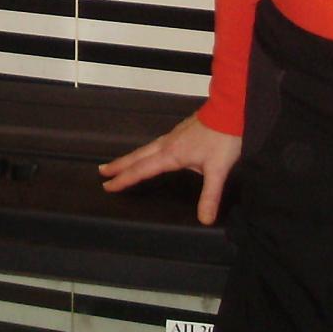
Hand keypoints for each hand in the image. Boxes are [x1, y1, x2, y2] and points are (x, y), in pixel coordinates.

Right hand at [98, 114, 242, 224]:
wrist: (230, 110)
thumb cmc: (223, 138)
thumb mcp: (218, 170)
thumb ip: (210, 196)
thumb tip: (205, 220)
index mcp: (171, 155)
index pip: (142, 170)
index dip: (124, 179)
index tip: (108, 186)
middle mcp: (167, 144)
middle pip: (137, 157)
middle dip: (119, 165)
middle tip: (101, 172)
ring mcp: (173, 136)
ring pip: (145, 149)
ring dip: (130, 157)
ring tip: (118, 163)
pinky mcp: (180, 131)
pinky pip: (155, 144)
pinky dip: (144, 151)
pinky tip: (149, 153)